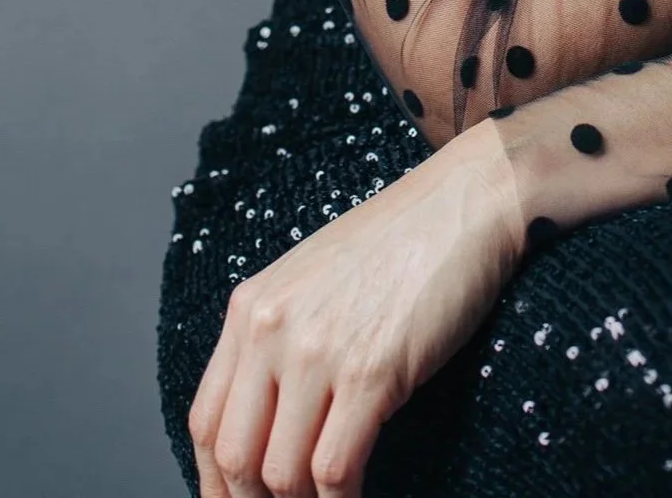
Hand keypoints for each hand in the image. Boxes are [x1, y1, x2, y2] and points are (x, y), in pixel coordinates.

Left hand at [190, 117, 526, 497]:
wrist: (465, 201)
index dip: (216, 483)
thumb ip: (279, 341)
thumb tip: (267, 427)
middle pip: (234, 457)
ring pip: (281, 475)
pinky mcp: (372, 370)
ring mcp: (319, 350)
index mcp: (250, 307)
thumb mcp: (312, 282)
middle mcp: (271, 327)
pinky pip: (334, 471)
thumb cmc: (398, 245)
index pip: (206, 422)